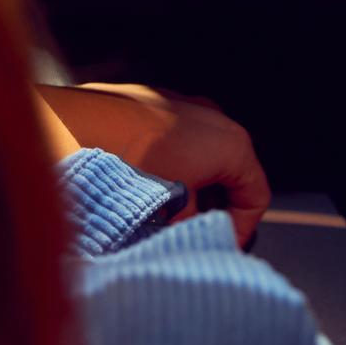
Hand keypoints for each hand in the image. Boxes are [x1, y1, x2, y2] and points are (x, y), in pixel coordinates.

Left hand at [37, 84, 272, 246]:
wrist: (88, 121)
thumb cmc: (136, 160)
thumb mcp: (173, 206)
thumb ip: (193, 225)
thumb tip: (191, 236)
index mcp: (234, 145)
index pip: (256, 197)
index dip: (241, 229)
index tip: (219, 243)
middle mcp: (219, 119)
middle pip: (233, 176)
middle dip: (215, 207)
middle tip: (191, 229)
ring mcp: (190, 105)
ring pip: (206, 156)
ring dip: (194, 186)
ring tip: (166, 209)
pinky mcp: (162, 101)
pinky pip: (181, 139)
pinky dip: (175, 163)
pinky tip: (148, 180)